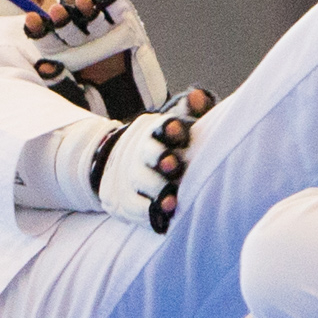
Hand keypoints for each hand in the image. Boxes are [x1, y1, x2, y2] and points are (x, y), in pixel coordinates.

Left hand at [24, 0, 165, 120]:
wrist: (138, 106)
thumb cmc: (103, 105)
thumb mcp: (79, 100)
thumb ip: (61, 84)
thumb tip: (43, 67)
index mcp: (64, 55)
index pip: (47, 38)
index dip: (38, 28)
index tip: (31, 20)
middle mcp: (81, 41)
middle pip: (67, 23)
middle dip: (61, 17)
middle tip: (56, 11)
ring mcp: (103, 32)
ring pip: (90, 15)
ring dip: (85, 7)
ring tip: (83, 2)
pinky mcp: (125, 26)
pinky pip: (117, 11)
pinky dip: (113, 2)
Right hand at [90, 89, 214, 231]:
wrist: (118, 163)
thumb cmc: (165, 145)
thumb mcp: (176, 124)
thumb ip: (192, 111)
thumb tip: (198, 96)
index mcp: (156, 131)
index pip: (161, 126)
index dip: (169, 128)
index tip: (179, 130)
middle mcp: (141, 152)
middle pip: (147, 153)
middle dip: (159, 159)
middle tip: (173, 165)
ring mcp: (131, 177)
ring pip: (140, 183)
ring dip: (156, 191)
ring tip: (171, 202)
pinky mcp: (125, 201)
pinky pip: (135, 209)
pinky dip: (148, 215)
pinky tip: (163, 221)